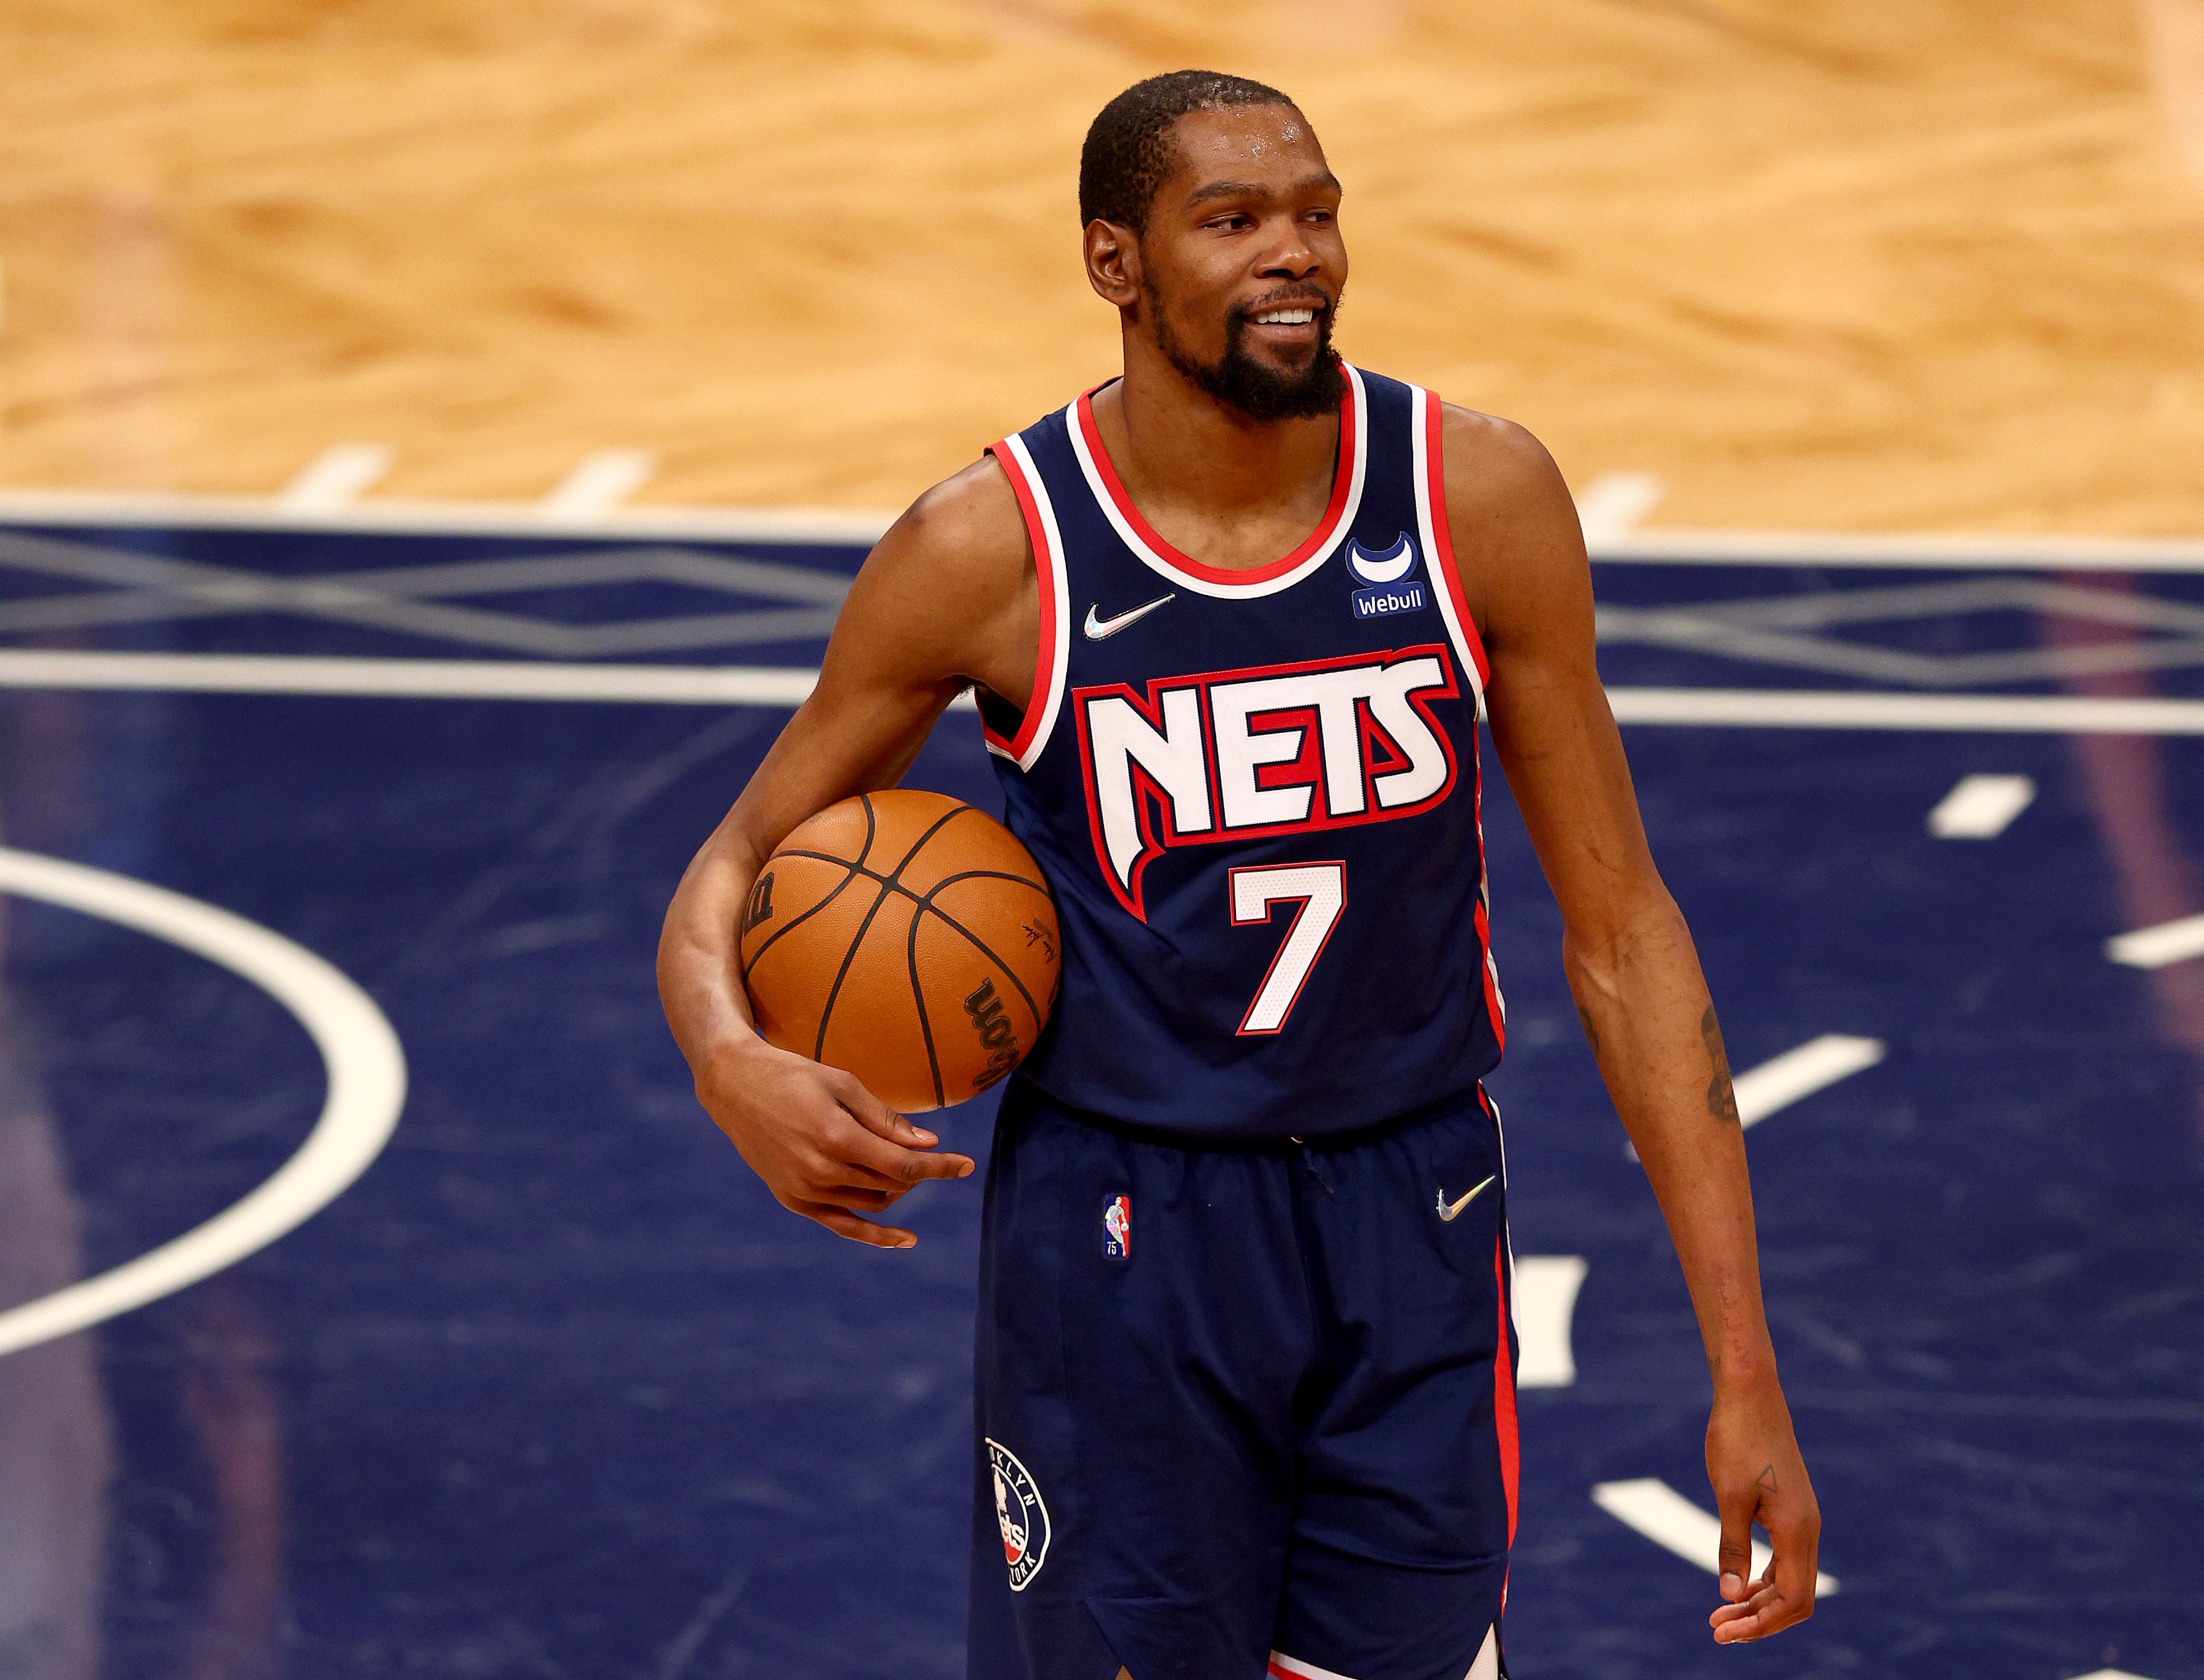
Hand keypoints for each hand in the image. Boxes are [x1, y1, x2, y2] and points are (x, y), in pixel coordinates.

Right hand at [695, 1036, 974, 1247]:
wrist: (735, 1087)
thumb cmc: (794, 1075)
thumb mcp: (844, 1084)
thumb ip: (887, 1120)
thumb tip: (928, 1144)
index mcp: (837, 1137)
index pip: (904, 1165)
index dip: (940, 1167)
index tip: (967, 1165)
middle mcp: (821, 1170)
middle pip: (891, 1185)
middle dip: (917, 1173)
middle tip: (924, 1152)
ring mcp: (805, 1190)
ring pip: (871, 1203)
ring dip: (896, 1190)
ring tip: (901, 1167)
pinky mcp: (793, 1200)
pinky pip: (842, 1225)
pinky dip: (873, 1235)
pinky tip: (903, 1239)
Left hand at [1704, 1375, 1819, 1643]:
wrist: (1750, 1395)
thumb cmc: (1737, 1440)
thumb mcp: (1729, 1496)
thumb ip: (1732, 1547)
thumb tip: (1730, 1596)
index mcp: (1798, 1531)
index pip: (1793, 1600)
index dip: (1760, 1624)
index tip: (1722, 1631)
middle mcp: (1808, 1530)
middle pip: (1796, 1598)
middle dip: (1759, 1619)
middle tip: (1716, 1628)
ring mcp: (1803, 1520)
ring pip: (1791, 1580)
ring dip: (1760, 1601)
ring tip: (1721, 1612)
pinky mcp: (1791, 1510)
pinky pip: (1785, 1559)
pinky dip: (1764, 1579)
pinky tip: (1738, 1584)